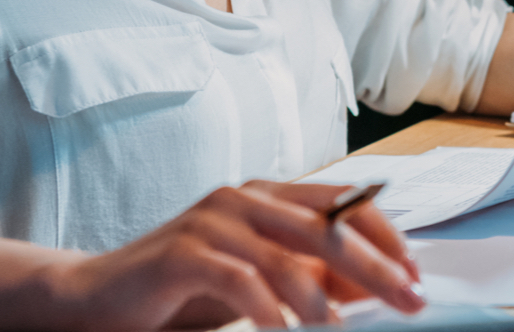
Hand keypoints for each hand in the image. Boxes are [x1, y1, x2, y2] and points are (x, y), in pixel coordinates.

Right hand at [48, 180, 423, 329]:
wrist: (98, 297)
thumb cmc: (183, 289)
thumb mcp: (259, 280)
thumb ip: (311, 275)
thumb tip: (376, 284)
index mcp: (267, 196)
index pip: (343, 203)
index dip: (385, 235)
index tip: (415, 271)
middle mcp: (243, 197)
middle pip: (327, 228)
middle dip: (375, 266)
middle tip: (409, 297)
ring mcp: (212, 220)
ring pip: (287, 256)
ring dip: (322, 300)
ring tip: (340, 331)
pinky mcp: (183, 252)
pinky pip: (240, 280)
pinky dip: (268, 310)